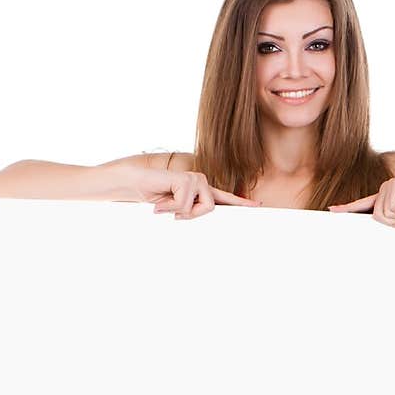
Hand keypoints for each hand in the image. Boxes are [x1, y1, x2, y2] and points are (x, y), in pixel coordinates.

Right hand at [141, 167, 258, 219]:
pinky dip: (169, 207)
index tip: (257, 206)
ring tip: (165, 204)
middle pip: (211, 209)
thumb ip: (191, 213)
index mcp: (202, 191)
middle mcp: (202, 182)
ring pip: (199, 208)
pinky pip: (183, 205)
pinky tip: (160, 200)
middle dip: (192, 216)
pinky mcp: (186, 179)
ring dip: (179, 212)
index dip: (241, 202)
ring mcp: (195, 178)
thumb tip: (203, 217)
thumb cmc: (157, 198)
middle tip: (174, 211)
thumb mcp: (177, 210)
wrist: (136, 182)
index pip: (224, 198)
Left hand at [329, 177, 394, 231]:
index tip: (331, 211)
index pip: (363, 205)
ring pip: (382, 213)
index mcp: (385, 199)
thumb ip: (390, 221)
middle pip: (376, 215)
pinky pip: (392, 207)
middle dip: (393, 224)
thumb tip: (375, 222)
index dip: (347, 208)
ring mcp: (390, 185)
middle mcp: (385, 190)